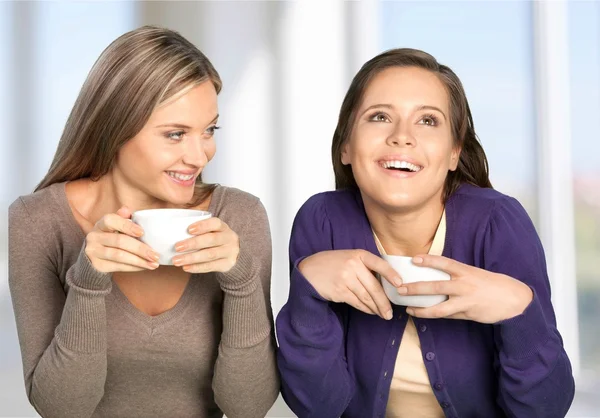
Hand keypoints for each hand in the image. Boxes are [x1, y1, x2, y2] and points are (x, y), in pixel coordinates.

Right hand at [85, 206, 160, 272]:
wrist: (95, 256)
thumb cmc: (112, 237)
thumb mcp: (117, 226)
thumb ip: (124, 218)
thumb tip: (127, 209)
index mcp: (101, 224)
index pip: (111, 220)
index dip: (127, 226)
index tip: (142, 232)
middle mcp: (94, 237)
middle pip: (119, 241)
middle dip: (140, 249)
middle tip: (155, 255)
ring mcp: (94, 252)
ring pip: (119, 256)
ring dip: (139, 261)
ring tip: (154, 264)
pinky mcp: (98, 265)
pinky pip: (118, 266)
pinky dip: (134, 267)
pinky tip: (144, 267)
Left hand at [172, 217, 239, 272]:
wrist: (234, 254)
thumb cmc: (215, 239)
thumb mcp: (212, 231)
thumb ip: (198, 228)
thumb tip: (174, 228)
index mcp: (223, 227)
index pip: (215, 223)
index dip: (202, 226)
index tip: (188, 229)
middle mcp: (229, 238)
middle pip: (211, 240)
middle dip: (192, 243)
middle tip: (177, 247)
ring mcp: (230, 252)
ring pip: (210, 255)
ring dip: (191, 258)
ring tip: (177, 261)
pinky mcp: (227, 264)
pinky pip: (211, 266)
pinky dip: (197, 267)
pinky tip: (186, 267)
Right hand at [298, 250, 401, 319]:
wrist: (309, 270)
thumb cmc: (333, 264)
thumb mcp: (350, 258)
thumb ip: (365, 267)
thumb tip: (385, 284)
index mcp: (358, 254)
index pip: (379, 263)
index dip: (391, 274)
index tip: (400, 284)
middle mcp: (353, 265)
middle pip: (374, 287)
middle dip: (384, 302)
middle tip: (390, 312)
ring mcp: (345, 278)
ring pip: (366, 297)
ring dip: (376, 308)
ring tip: (383, 314)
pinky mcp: (339, 290)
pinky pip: (357, 302)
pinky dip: (365, 309)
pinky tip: (370, 311)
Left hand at [399, 255, 533, 322]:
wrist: (515, 300)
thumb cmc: (493, 284)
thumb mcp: (475, 274)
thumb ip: (458, 276)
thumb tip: (436, 276)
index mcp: (466, 271)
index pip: (444, 263)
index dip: (428, 260)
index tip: (413, 258)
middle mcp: (464, 285)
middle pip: (435, 286)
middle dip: (416, 288)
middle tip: (400, 289)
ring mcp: (466, 302)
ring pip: (439, 308)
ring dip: (421, 309)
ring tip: (408, 309)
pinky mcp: (468, 314)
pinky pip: (448, 316)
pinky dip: (435, 315)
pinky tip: (424, 315)